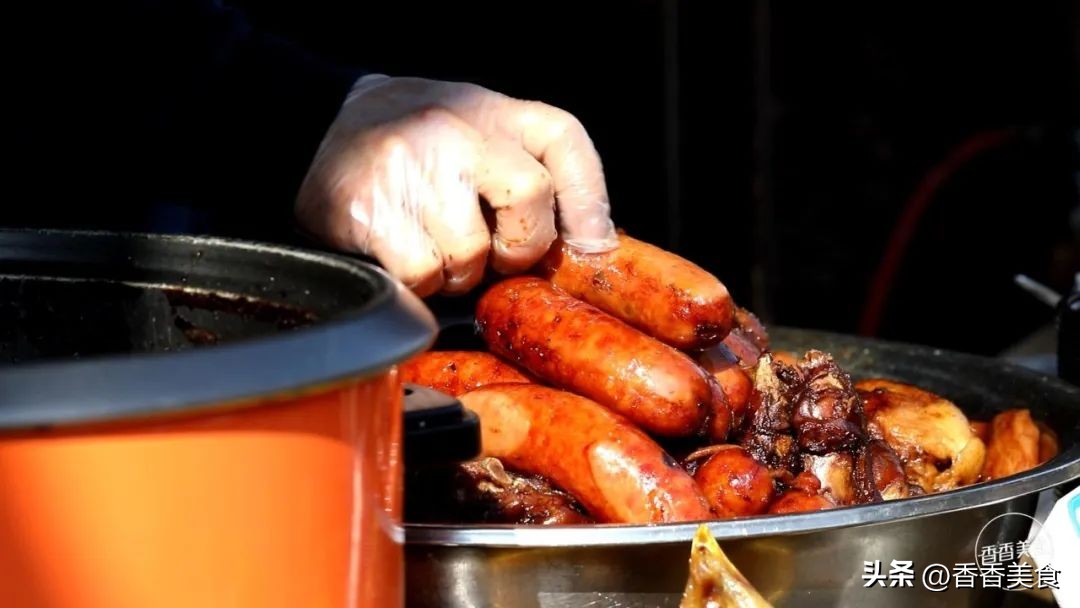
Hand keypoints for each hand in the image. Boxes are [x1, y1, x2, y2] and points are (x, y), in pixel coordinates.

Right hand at [295, 75, 616, 296]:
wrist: (313, 127)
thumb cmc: (412, 143)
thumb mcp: (475, 134)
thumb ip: (527, 174)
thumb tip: (588, 246)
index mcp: (491, 110)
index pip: (564, 141)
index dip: (588, 201)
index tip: (590, 246)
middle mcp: (455, 129)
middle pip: (531, 195)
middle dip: (520, 245)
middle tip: (493, 251)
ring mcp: (412, 166)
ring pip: (471, 252)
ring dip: (459, 271)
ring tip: (433, 244)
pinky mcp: (370, 209)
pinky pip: (423, 275)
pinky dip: (419, 282)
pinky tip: (401, 253)